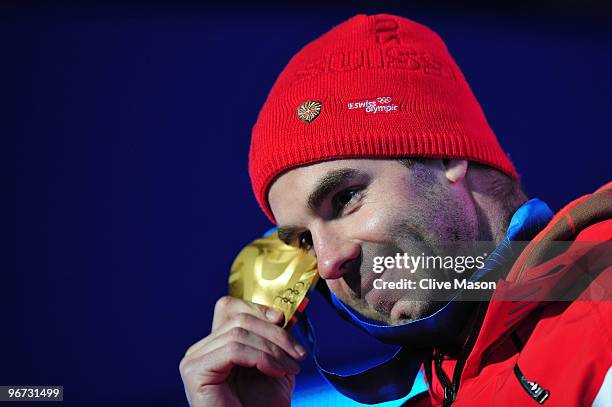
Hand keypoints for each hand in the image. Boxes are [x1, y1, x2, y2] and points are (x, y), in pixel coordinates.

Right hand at [179, 296, 306, 406]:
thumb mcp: (273, 363)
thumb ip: (273, 337)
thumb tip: (287, 312)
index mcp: (215, 344)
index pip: (231, 307)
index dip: (258, 308)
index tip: (283, 320)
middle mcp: (200, 349)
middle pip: (238, 319)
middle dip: (275, 333)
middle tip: (298, 353)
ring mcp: (194, 360)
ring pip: (238, 333)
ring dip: (273, 349)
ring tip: (291, 368)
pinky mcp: (195, 372)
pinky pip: (232, 350)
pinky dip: (261, 358)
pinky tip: (276, 373)